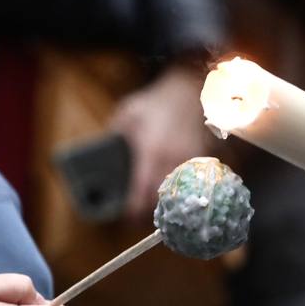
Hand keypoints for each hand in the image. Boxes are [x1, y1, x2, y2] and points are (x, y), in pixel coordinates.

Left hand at [110, 62, 210, 222]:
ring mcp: (190, 161)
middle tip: (139, 214)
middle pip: (161, 198)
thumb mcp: (128, 113)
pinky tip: (173, 190)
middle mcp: (172, 161)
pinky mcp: (202, 159)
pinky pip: (190, 183)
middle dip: (149, 210)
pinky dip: (181, 190)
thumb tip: (102, 153)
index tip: (127, 216)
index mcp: (151, 152)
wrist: (191, 89)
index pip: (142, 191)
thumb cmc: (157, 102)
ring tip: (154, 204)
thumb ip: (114, 134)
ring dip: (166, 202)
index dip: (134, 209)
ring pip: (178, 194)